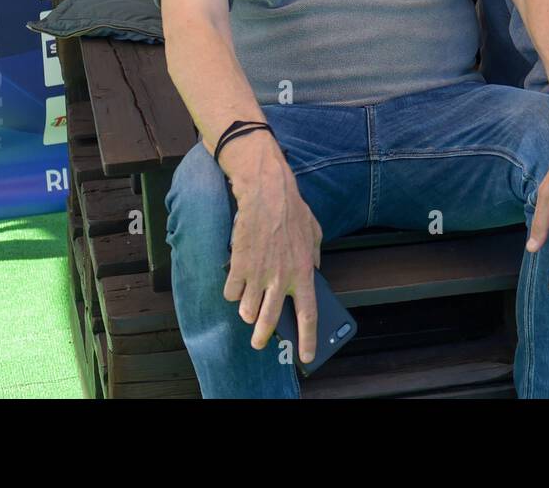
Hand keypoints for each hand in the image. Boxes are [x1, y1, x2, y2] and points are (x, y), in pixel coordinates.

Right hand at [222, 134, 322, 364]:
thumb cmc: (292, 210)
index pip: (308, 314)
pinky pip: (232, 293)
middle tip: (260, 343)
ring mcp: (259, 273)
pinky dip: (233, 293)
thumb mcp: (315, 233)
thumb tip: (314, 271)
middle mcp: (281, 277)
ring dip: (247, 314)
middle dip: (264, 337)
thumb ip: (315, 255)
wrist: (266, 193)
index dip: (308, 338)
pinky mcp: (239, 266)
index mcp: (304, 271)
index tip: (307, 356)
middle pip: (271, 320)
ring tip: (248, 311)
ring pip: (248, 311)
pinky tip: (236, 284)